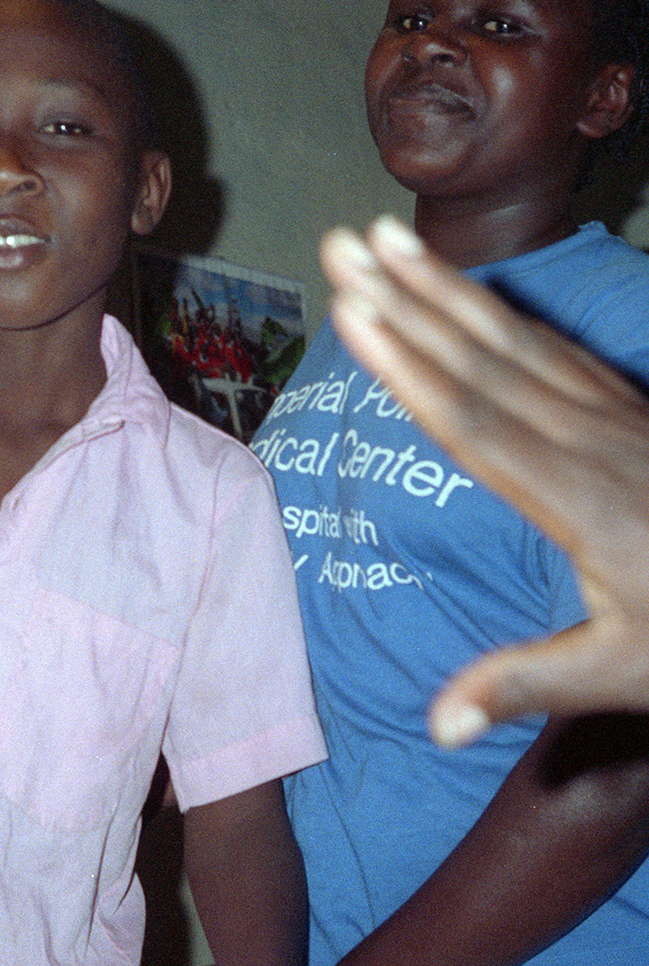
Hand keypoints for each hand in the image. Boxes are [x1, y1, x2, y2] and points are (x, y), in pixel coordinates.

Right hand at [320, 215, 648, 745]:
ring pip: (515, 340)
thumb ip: (527, 687)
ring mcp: (612, 414)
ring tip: (387, 240)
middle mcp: (590, 441)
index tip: (354, 313)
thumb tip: (436, 725)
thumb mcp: (626, 671)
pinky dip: (498, 312)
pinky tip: (463, 290)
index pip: (474, 422)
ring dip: (445, 288)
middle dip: (406, 298)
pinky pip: (551, 347)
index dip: (408, 367)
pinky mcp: (625, 406)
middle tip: (344, 246)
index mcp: (578, 501)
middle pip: (482, 360)